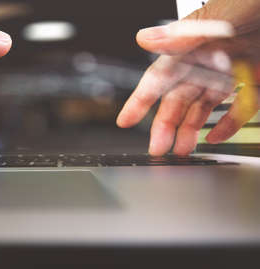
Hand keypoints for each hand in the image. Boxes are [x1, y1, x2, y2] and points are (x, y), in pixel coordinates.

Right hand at [117, 0, 259, 155]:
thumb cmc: (254, 4)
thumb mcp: (220, 16)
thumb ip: (185, 32)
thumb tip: (146, 39)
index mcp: (194, 44)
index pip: (160, 76)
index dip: (140, 100)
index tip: (125, 121)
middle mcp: (208, 59)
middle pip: (178, 98)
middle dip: (165, 125)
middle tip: (157, 147)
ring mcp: (230, 70)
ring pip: (202, 105)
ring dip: (190, 129)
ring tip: (181, 149)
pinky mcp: (254, 78)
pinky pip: (237, 107)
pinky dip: (226, 123)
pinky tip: (215, 136)